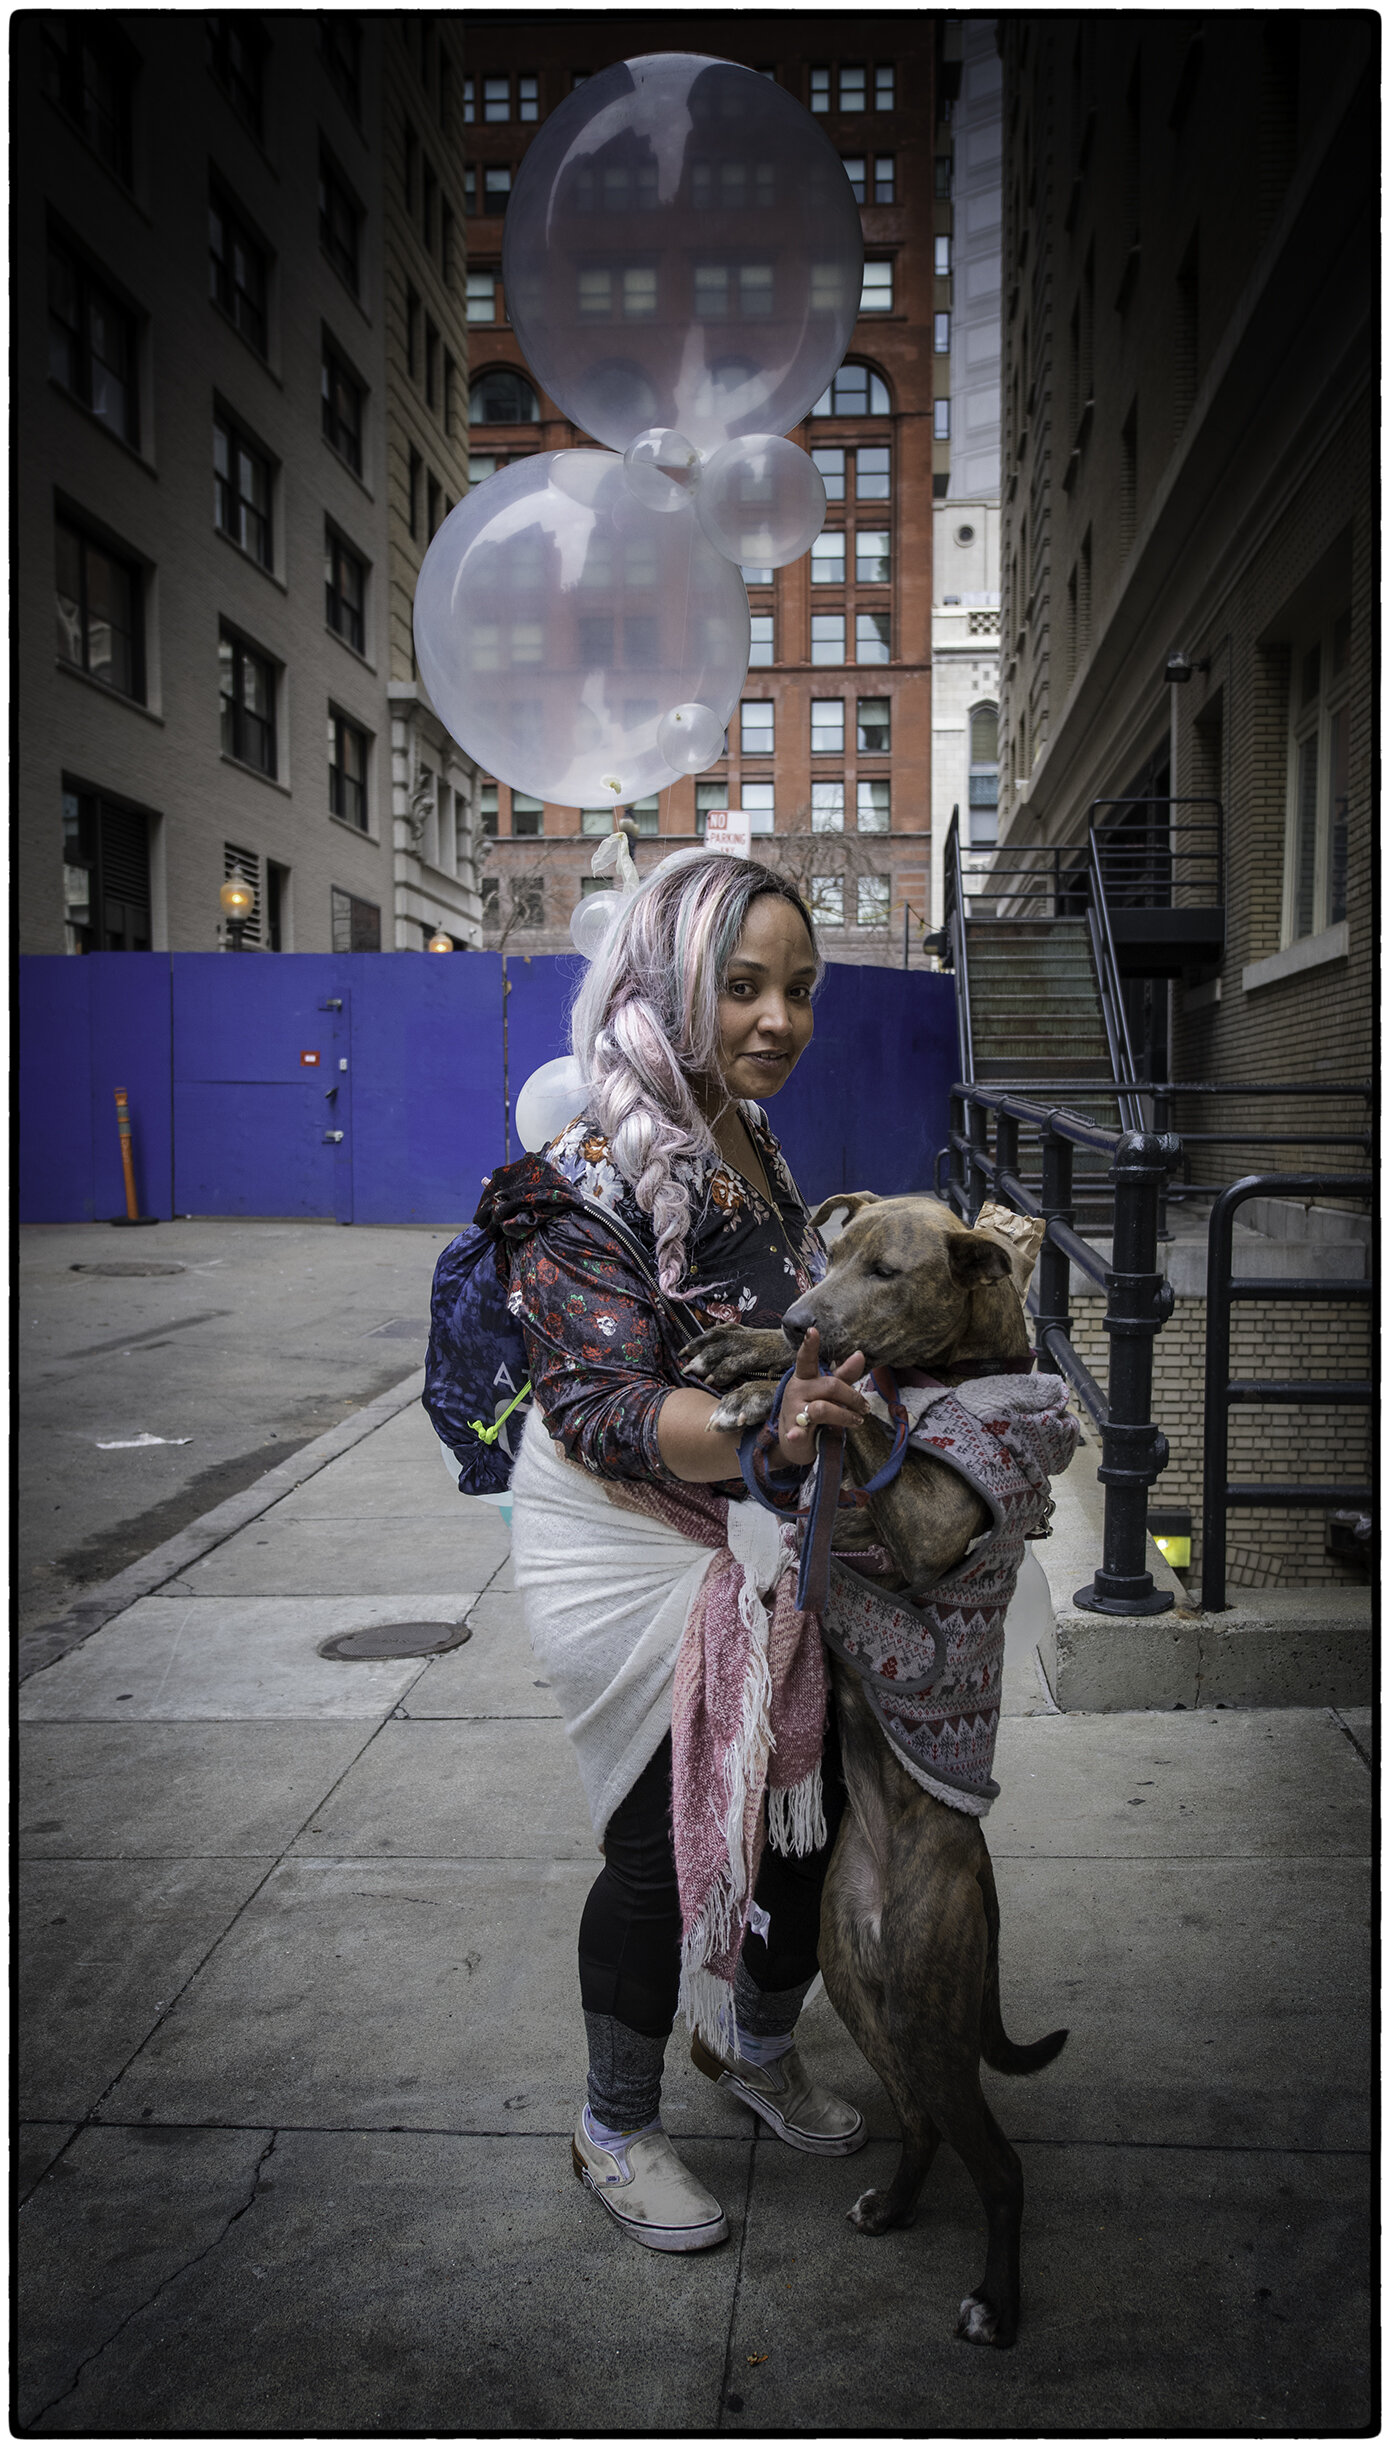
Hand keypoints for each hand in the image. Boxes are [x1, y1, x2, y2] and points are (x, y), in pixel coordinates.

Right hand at [773, 1327, 868, 1470]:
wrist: (793, 1441)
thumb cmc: (812, 1410)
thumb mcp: (828, 1391)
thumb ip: (844, 1375)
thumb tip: (860, 1354)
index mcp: (805, 1377)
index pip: (806, 1359)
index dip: (809, 1345)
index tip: (812, 1330)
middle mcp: (797, 1390)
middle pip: (830, 1386)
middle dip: (852, 1397)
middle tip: (865, 1408)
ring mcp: (793, 1410)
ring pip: (823, 1408)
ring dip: (845, 1415)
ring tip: (857, 1421)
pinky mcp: (793, 1431)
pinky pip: (799, 1431)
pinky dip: (798, 1433)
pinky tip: (797, 1435)